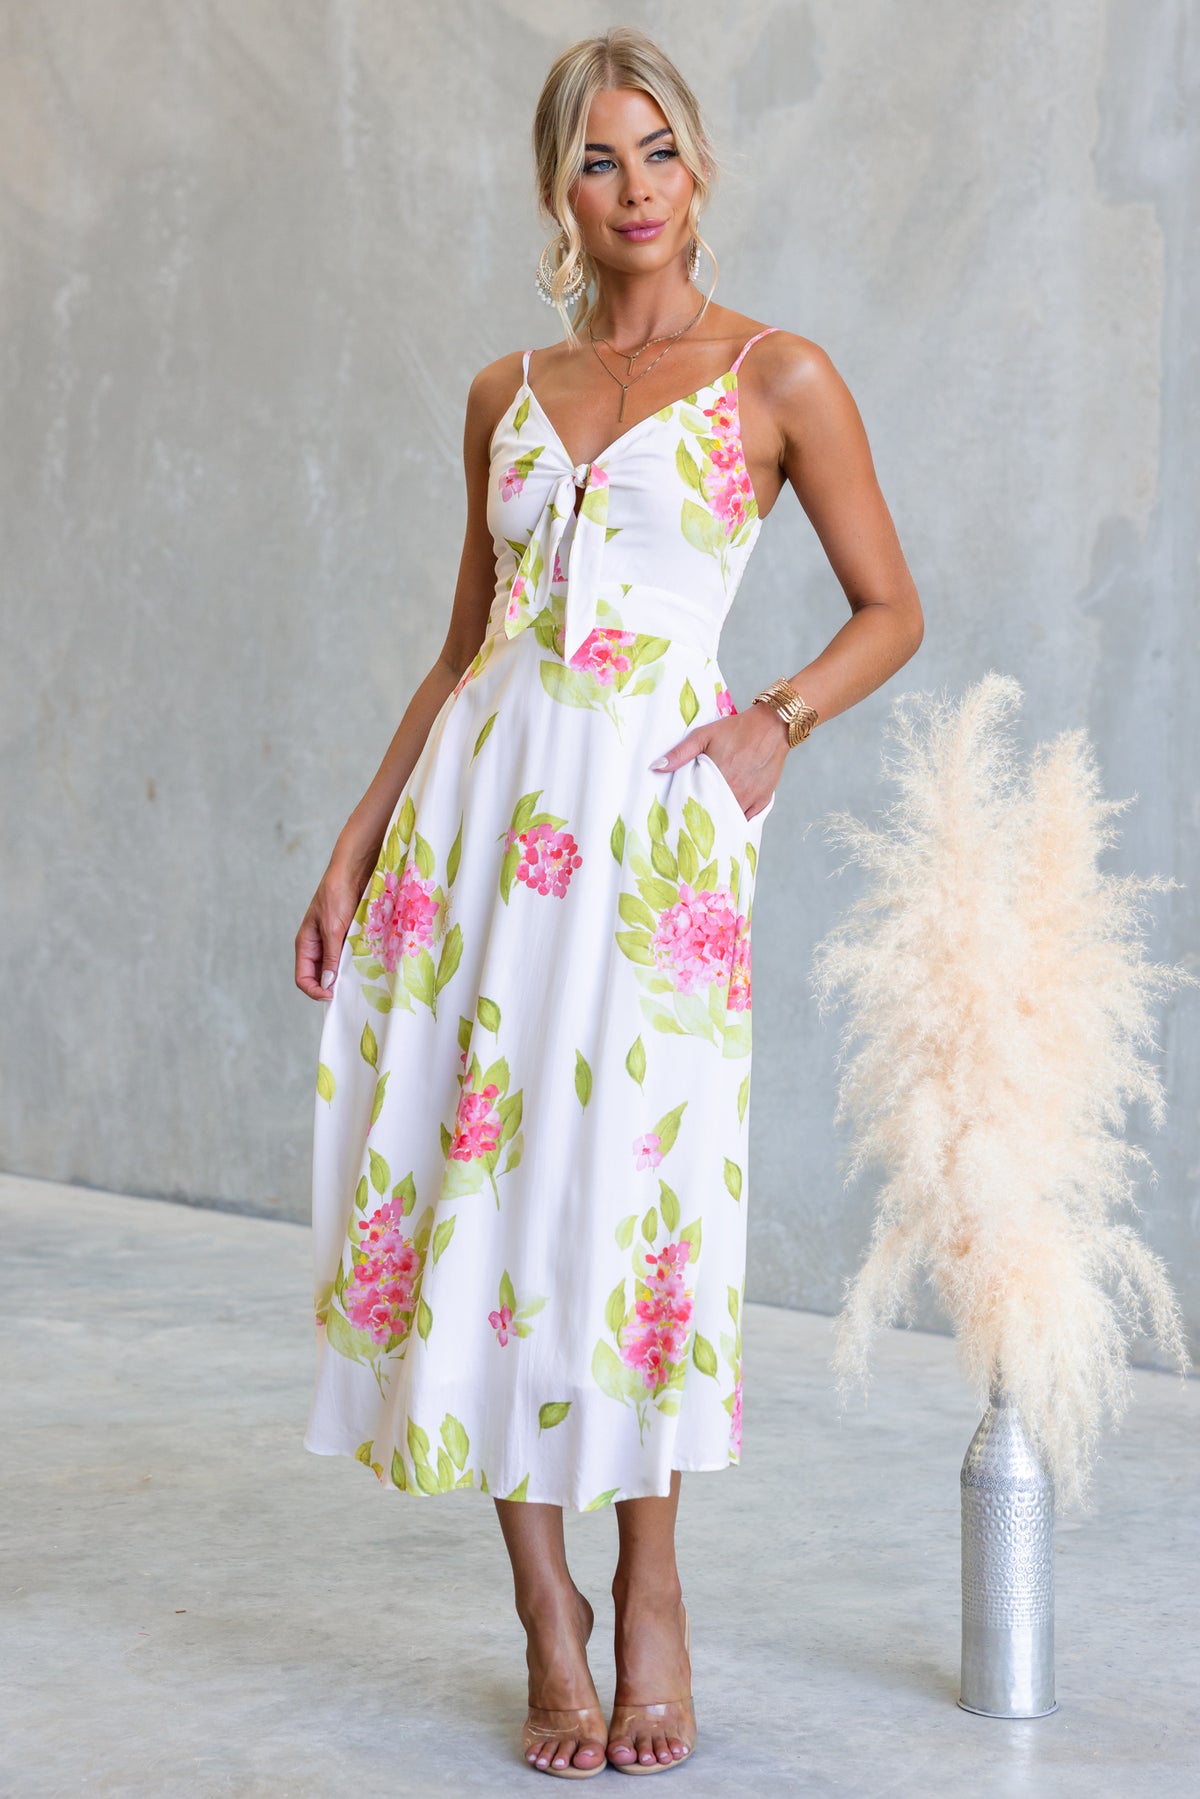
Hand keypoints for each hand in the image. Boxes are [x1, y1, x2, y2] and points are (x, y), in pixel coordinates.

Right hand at [294, 849, 375, 1001]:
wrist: (353, 873)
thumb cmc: (336, 896)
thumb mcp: (332, 928)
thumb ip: (330, 956)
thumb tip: (327, 983)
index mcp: (306, 944)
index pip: (303, 978)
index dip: (314, 990)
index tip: (331, 996)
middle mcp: (317, 946)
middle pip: (319, 977)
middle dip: (330, 987)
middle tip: (347, 994)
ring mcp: (333, 942)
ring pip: (335, 969)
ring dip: (343, 977)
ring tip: (356, 983)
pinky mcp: (347, 938)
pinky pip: (348, 958)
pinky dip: (354, 966)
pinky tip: (364, 969)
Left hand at [650, 701, 788, 820]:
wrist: (772, 726)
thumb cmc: (736, 729)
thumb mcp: (703, 735)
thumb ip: (679, 753)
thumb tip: (655, 767)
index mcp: (717, 779)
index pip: (697, 806)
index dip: (687, 813)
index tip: (678, 816)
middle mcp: (734, 792)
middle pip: (713, 816)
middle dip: (703, 820)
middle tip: (691, 823)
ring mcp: (750, 798)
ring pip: (730, 820)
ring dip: (720, 821)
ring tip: (708, 822)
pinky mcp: (763, 800)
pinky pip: (747, 819)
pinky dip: (737, 820)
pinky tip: (727, 818)